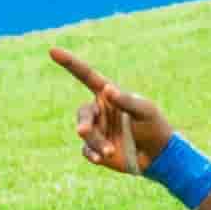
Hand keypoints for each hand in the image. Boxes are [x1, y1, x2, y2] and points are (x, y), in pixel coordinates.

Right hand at [49, 47, 175, 174]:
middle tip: (82, 131)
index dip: (70, 63)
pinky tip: (101, 158)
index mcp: (108, 95)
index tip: (53, 50)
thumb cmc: (153, 126)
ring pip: (85, 134)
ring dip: (96, 142)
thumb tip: (107, 89)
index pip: (86, 76)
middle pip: (82, 113)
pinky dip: (92, 154)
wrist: (158, 155)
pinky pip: (87, 150)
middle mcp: (99, 110)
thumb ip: (127, 101)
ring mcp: (97, 130)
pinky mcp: (97, 149)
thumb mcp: (145, 110)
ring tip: (110, 151)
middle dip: (83, 122)